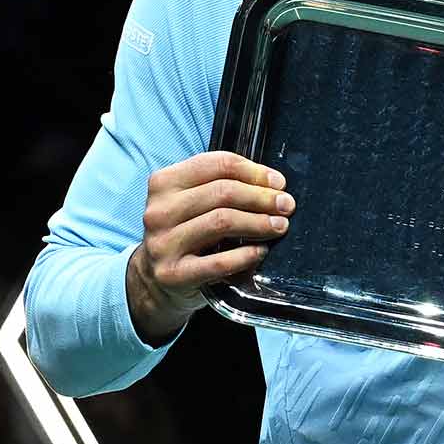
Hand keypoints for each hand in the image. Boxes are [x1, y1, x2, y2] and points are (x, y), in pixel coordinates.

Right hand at [127, 151, 293, 344]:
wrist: (156, 279)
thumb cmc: (186, 232)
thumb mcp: (195, 201)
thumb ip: (224, 185)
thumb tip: (274, 185)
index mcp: (165, 183)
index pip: (217, 164)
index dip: (254, 171)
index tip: (278, 182)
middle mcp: (159, 211)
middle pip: (223, 192)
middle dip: (262, 197)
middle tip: (287, 205)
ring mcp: (163, 243)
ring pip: (221, 221)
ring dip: (259, 222)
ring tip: (280, 226)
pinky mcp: (172, 274)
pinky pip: (218, 261)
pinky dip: (246, 255)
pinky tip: (260, 252)